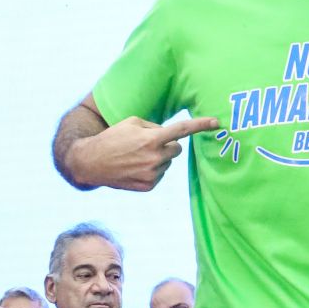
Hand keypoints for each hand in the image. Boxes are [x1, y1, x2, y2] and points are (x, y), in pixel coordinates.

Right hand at [72, 116, 218, 191]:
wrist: (91, 162)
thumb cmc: (113, 137)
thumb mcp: (132, 123)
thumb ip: (155, 127)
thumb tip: (172, 136)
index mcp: (152, 138)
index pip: (182, 130)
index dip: (201, 125)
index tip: (217, 122)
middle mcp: (155, 157)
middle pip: (177, 149)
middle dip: (167, 145)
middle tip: (148, 145)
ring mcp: (153, 173)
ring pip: (168, 162)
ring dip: (158, 158)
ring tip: (136, 157)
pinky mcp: (149, 185)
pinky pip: (161, 174)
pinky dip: (152, 170)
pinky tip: (135, 168)